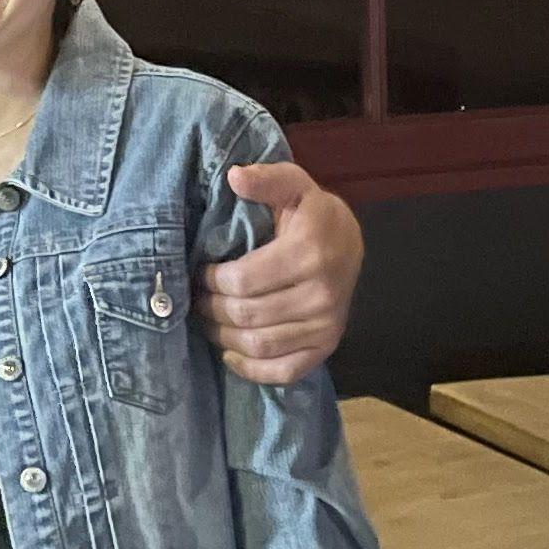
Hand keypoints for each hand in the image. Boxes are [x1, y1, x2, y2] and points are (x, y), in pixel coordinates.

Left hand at [204, 164, 363, 385]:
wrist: (351, 243)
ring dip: (224, 336)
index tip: (200, 272)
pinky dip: (251, 369)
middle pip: (247, 315)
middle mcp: (322, 294)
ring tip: (207, 320)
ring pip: (259, 345)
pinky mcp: (327, 347)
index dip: (211, 280)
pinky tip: (230, 352)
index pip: (243, 281)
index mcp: (309, 252)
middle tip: (196, 298)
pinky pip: (283, 371)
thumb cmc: (313, 213)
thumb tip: (234, 177)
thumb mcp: (293, 185)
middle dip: (212, 308)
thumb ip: (265, 180)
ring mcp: (326, 326)